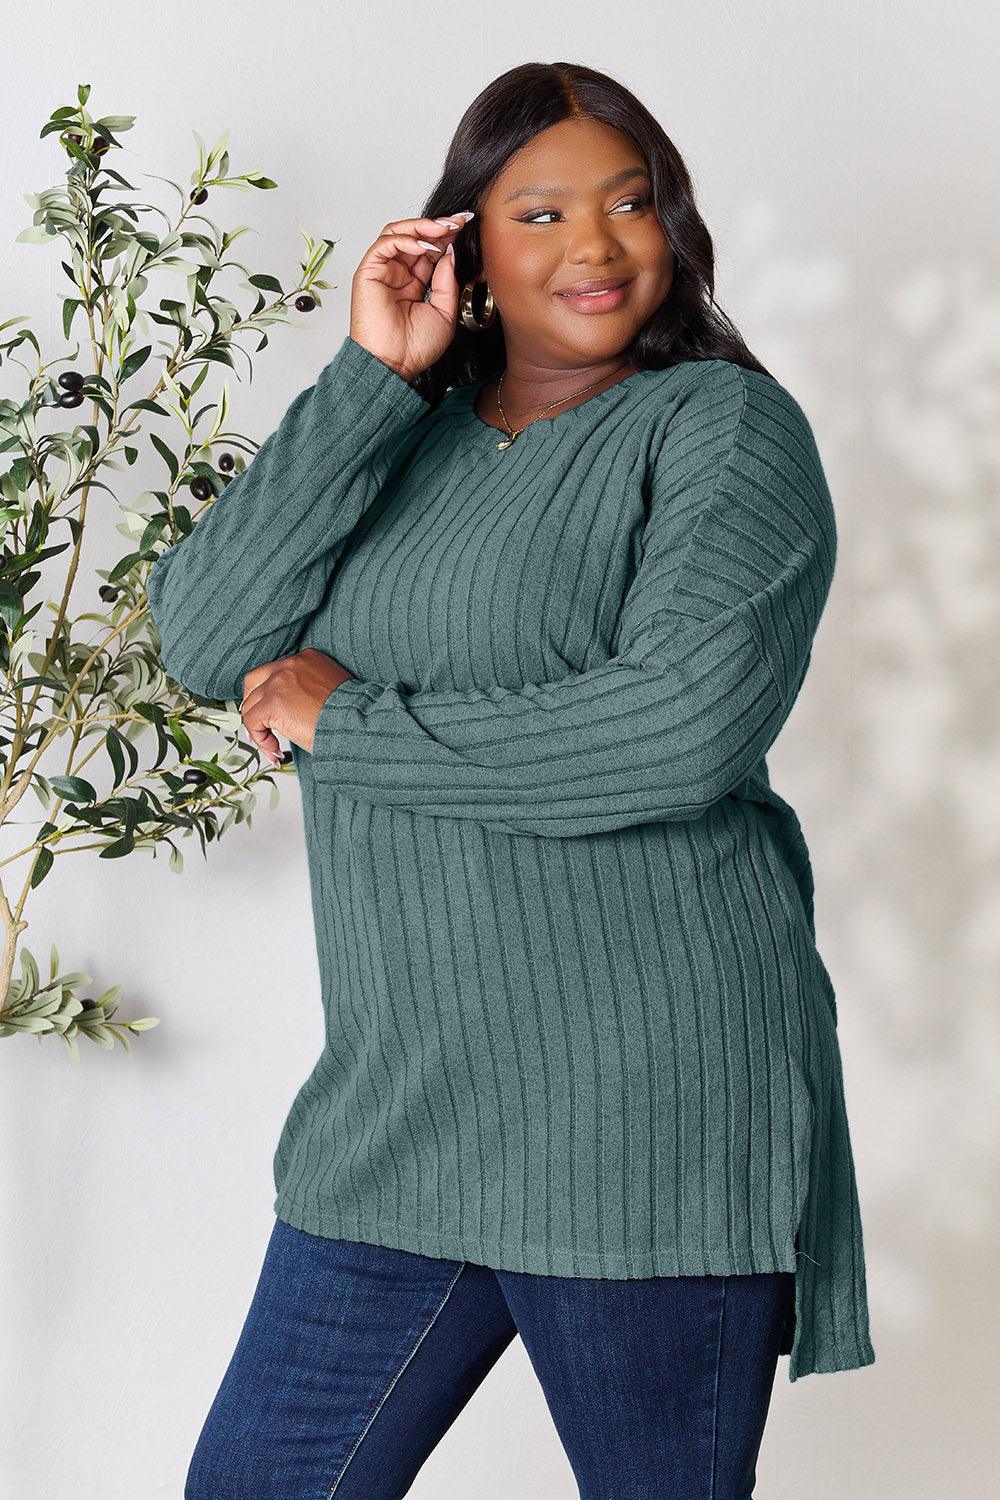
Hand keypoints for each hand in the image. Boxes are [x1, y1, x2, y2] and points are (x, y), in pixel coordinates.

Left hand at [239, 648, 351, 763]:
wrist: (358, 722)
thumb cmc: (352, 714)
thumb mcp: (330, 690)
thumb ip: (307, 690)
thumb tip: (291, 709)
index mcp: (306, 658)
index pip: (275, 672)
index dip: (270, 696)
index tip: (276, 716)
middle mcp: (290, 665)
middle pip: (253, 682)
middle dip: (253, 705)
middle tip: (261, 726)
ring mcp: (279, 682)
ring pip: (250, 706)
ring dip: (258, 729)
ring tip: (274, 746)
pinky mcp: (273, 703)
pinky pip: (252, 722)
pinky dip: (260, 739)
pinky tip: (276, 750)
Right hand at [349, 209, 475, 382]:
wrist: (395, 365)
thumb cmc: (416, 348)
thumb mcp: (445, 312)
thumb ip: (447, 281)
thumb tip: (449, 251)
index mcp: (414, 284)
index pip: (429, 250)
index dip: (447, 236)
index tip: (467, 224)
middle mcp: (397, 274)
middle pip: (415, 237)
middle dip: (439, 225)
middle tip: (460, 220)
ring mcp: (382, 271)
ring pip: (398, 233)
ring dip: (423, 227)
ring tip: (445, 228)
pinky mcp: (369, 272)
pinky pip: (386, 244)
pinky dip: (407, 240)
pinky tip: (426, 247)